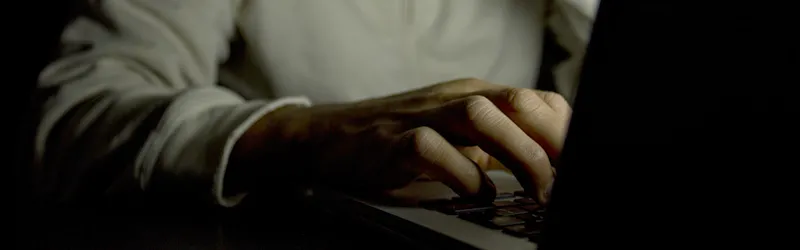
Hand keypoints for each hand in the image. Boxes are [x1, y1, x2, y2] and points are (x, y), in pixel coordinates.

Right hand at [233, 79, 570, 203]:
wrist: (330, 138)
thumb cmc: (398, 141)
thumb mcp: (456, 137)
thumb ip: (496, 146)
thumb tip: (547, 170)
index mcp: (474, 94)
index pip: (536, 101)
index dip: (566, 133)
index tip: (580, 167)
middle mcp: (453, 98)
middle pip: (517, 103)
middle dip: (553, 143)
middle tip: (564, 184)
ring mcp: (423, 116)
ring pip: (482, 116)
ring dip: (519, 154)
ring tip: (536, 191)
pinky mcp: (393, 141)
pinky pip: (434, 149)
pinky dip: (462, 175)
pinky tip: (473, 195)